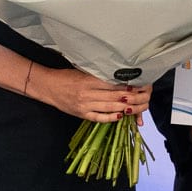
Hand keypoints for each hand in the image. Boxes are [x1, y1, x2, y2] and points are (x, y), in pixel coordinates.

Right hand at [34, 67, 150, 122]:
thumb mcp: (83, 72)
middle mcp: (88, 93)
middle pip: (114, 97)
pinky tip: (120, 117)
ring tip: (136, 107)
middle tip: (142, 97)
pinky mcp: (81, 114)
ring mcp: (85, 105)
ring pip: (109, 108)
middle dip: (130, 98)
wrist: (48, 87)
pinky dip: (110, 118)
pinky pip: (99, 118)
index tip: (138, 86)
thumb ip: (99, 76)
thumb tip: (118, 78)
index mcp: (89, 81)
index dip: (127, 86)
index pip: (112, 84)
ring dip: (124, 108)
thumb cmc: (66, 77)